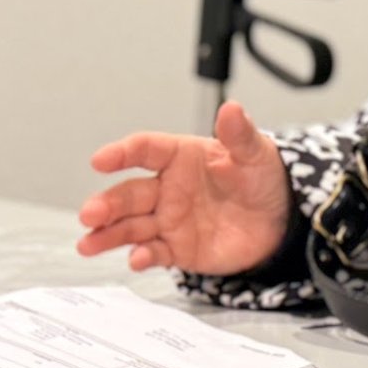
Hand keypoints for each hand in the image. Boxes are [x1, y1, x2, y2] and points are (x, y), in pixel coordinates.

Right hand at [77, 101, 293, 273]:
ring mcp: (169, 220)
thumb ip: (239, 134)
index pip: (144, 150)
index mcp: (180, 156)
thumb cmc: (261, 177)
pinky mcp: (178, 248)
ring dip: (108, 234)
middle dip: (106, 204)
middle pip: (129, 194)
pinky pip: (155, 252)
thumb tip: (231, 109)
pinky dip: (143, 256)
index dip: (121, 153)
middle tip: (90, 214)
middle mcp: (167, 188)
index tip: (101, 160)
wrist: (279, 219)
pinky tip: (136, 259)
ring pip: (131, 226)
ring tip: (88, 243)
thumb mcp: (254, 153)